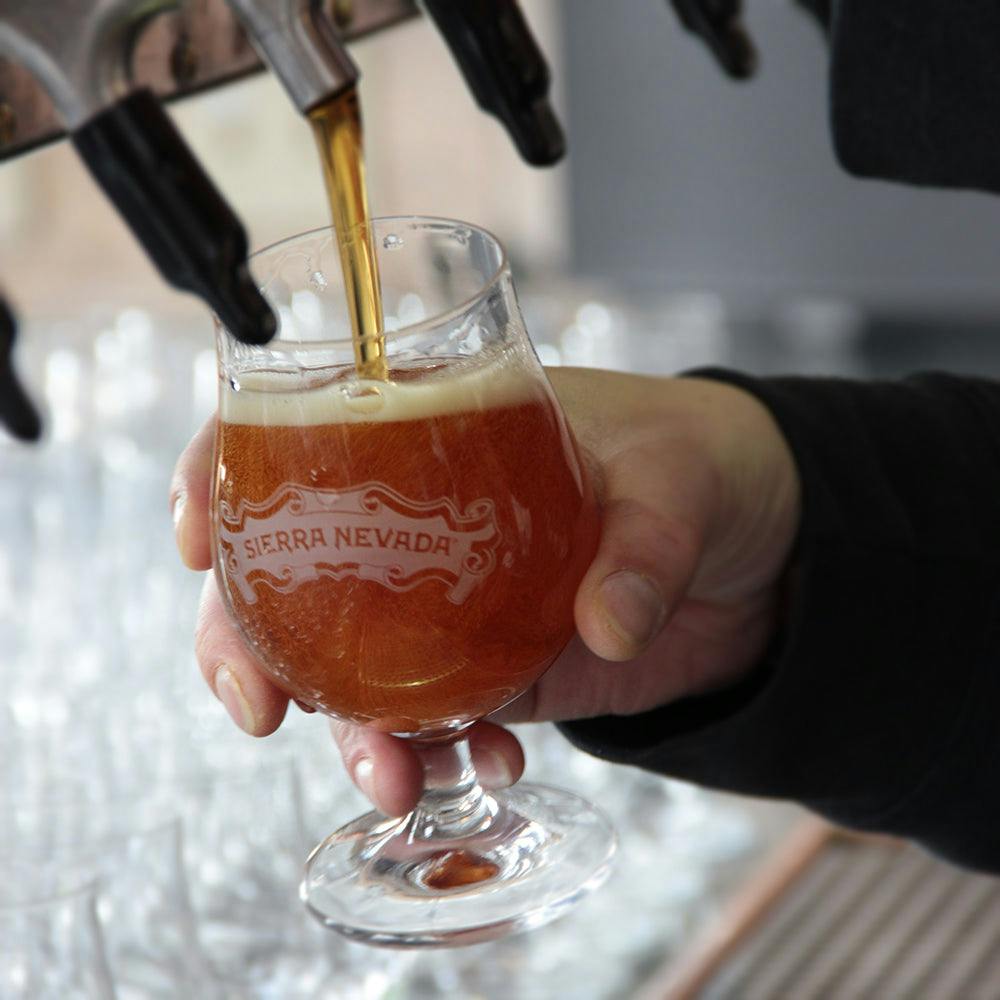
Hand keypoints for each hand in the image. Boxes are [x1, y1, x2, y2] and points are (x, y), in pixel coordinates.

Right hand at [171, 367, 798, 814]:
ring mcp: (442, 598)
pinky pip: (430, 714)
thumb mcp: (676, 479)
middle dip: (244, 639)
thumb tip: (608, 626)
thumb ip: (645, 544)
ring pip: (343, 660)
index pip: (295, 429)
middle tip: (259, 702)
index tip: (196, 535)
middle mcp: (415, 519)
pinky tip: (481, 766)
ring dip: (344, 729)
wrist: (753, 542)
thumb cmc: (698, 463)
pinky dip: (438, 752)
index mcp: (435, 432)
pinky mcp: (487, 662)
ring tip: (392, 774)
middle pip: (284, 566)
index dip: (222, 472)